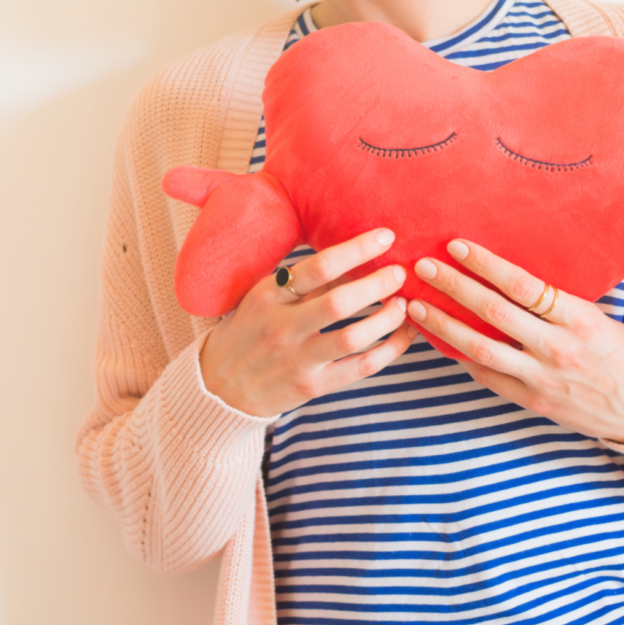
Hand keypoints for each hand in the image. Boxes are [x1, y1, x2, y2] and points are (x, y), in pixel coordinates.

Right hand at [200, 229, 417, 417]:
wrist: (219, 387)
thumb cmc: (249, 333)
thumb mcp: (263, 300)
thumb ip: (303, 283)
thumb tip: (353, 259)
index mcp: (268, 296)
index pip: (318, 267)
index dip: (356, 249)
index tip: (385, 236)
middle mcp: (281, 327)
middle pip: (339, 302)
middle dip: (378, 283)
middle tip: (400, 273)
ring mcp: (296, 359)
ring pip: (353, 337)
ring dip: (387, 318)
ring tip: (404, 305)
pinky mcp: (311, 386)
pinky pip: (360, 368)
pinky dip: (389, 351)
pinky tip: (403, 337)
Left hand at [408, 239, 623, 440]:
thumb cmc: (618, 355)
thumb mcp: (597, 319)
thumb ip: (555, 303)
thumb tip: (504, 277)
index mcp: (578, 318)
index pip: (522, 285)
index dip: (485, 264)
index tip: (456, 246)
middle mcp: (557, 347)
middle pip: (493, 312)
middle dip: (453, 287)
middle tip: (423, 268)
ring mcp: (542, 377)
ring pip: (480, 348)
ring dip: (443, 326)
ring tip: (416, 307)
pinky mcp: (532, 402)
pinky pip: (487, 377)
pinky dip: (461, 358)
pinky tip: (439, 341)